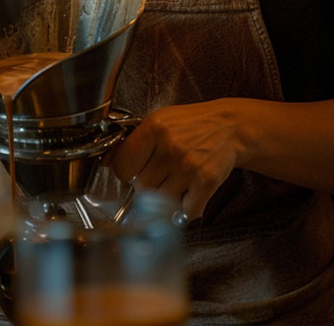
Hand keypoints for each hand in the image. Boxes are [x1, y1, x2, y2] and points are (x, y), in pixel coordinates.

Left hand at [109, 100, 246, 221]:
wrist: (228, 127)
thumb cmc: (189, 124)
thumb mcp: (158, 121)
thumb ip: (132, 140)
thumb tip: (104, 161)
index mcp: (154, 128)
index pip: (122, 165)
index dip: (125, 171)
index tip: (132, 170)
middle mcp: (170, 147)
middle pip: (141, 186)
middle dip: (146, 185)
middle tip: (158, 175)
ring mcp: (188, 166)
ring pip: (161, 200)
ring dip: (165, 198)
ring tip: (174, 182)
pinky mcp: (206, 182)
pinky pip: (185, 212)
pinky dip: (185, 209)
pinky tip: (188, 195)